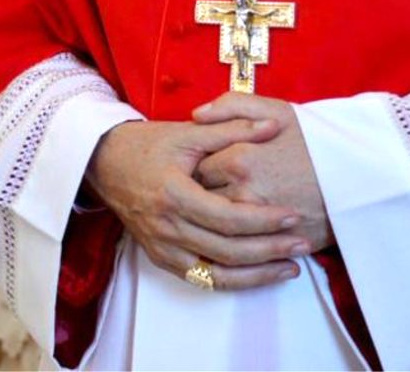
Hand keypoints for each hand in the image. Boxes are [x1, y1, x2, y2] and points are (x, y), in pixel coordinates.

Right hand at [84, 117, 309, 288]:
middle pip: (226, 251)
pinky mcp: (161, 258)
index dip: (263, 220)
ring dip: (256, 275)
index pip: (228, 218)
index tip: (293, 216)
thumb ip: (234, 128)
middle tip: (303, 245)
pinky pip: (201, 279)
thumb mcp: (192, 131)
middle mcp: (167, 227)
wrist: (106, 162)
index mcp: (175, 195)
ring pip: (216, 274)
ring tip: (290, 268)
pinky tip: (258, 275)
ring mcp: (162, 247)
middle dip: (269, 251)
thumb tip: (273, 127)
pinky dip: (231, 281)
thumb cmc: (151, 143)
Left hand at [193, 93, 332, 252]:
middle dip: (198, 195)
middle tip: (201, 188)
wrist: (360, 176)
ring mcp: (256, 225)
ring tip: (213, 212)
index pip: (195, 168)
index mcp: (239, 158)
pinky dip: (226, 246)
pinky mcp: (271, 247)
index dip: (195, 166)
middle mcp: (241, 193)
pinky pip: (233, 254)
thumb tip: (196, 114)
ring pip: (214, 228)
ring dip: (209, 222)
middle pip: (200, 200)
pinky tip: (228, 235)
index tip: (198, 164)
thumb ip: (232, 105)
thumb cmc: (316, 140)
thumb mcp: (278, 110)